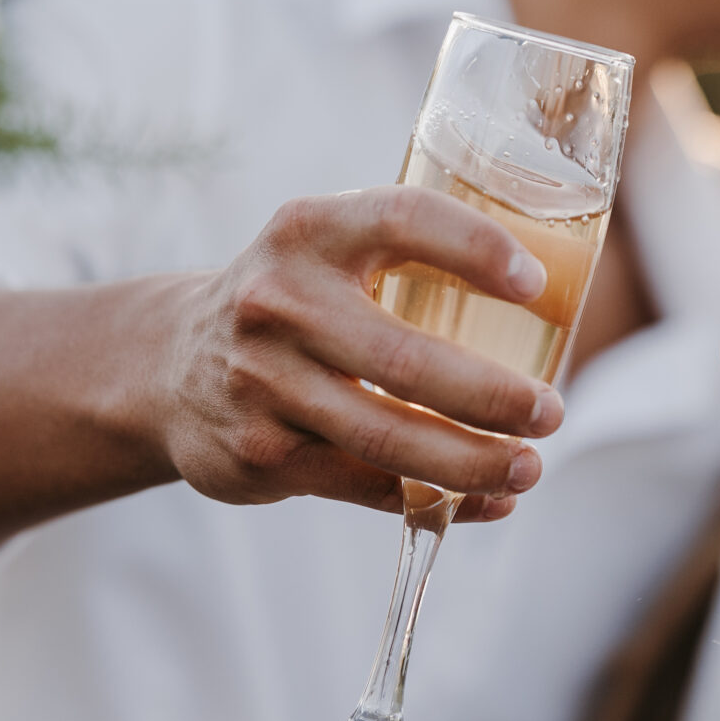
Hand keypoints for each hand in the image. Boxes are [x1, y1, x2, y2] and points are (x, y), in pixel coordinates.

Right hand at [148, 186, 566, 521]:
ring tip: (529, 467)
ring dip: (474, 463)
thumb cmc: (291, 301)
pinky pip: (366, 488)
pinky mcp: (259, 454)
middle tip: (552, 412)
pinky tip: (486, 501)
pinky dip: (435, 501)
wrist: (167, 364)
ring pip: (389, 440)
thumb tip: (546, 295)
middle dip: (494, 397)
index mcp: (309, 231)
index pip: (404, 219)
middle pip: (407, 360)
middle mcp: (279, 302)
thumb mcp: (327, 249)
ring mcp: (263, 384)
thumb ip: (408, 257)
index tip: (536, 285)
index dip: (477, 248)